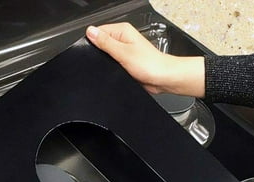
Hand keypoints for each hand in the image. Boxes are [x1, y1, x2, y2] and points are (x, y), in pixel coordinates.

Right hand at [85, 22, 204, 96]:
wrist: (162, 78)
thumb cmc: (149, 64)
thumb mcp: (123, 52)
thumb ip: (105, 42)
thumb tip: (91, 32)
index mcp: (123, 31)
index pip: (99, 31)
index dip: (93, 41)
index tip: (95, 51)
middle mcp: (124, 39)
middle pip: (102, 43)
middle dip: (100, 54)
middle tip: (108, 61)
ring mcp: (125, 51)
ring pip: (107, 55)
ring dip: (107, 63)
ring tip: (115, 67)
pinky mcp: (126, 62)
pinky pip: (113, 64)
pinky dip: (112, 69)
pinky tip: (116, 73)